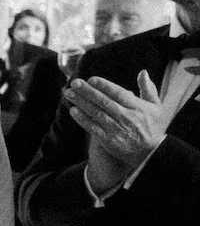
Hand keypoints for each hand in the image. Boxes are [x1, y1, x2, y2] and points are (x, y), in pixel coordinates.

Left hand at [66, 71, 175, 185]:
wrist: (150, 153)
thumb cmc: (152, 127)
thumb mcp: (156, 107)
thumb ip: (148, 89)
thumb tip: (142, 72)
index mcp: (138, 107)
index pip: (119, 94)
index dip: (105, 86)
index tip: (92, 79)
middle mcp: (127, 117)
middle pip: (104, 102)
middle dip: (88, 92)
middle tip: (74, 83)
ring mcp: (117, 129)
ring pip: (96, 113)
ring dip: (81, 103)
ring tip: (69, 93)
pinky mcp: (109, 140)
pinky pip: (93, 127)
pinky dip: (83, 119)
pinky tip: (73, 111)